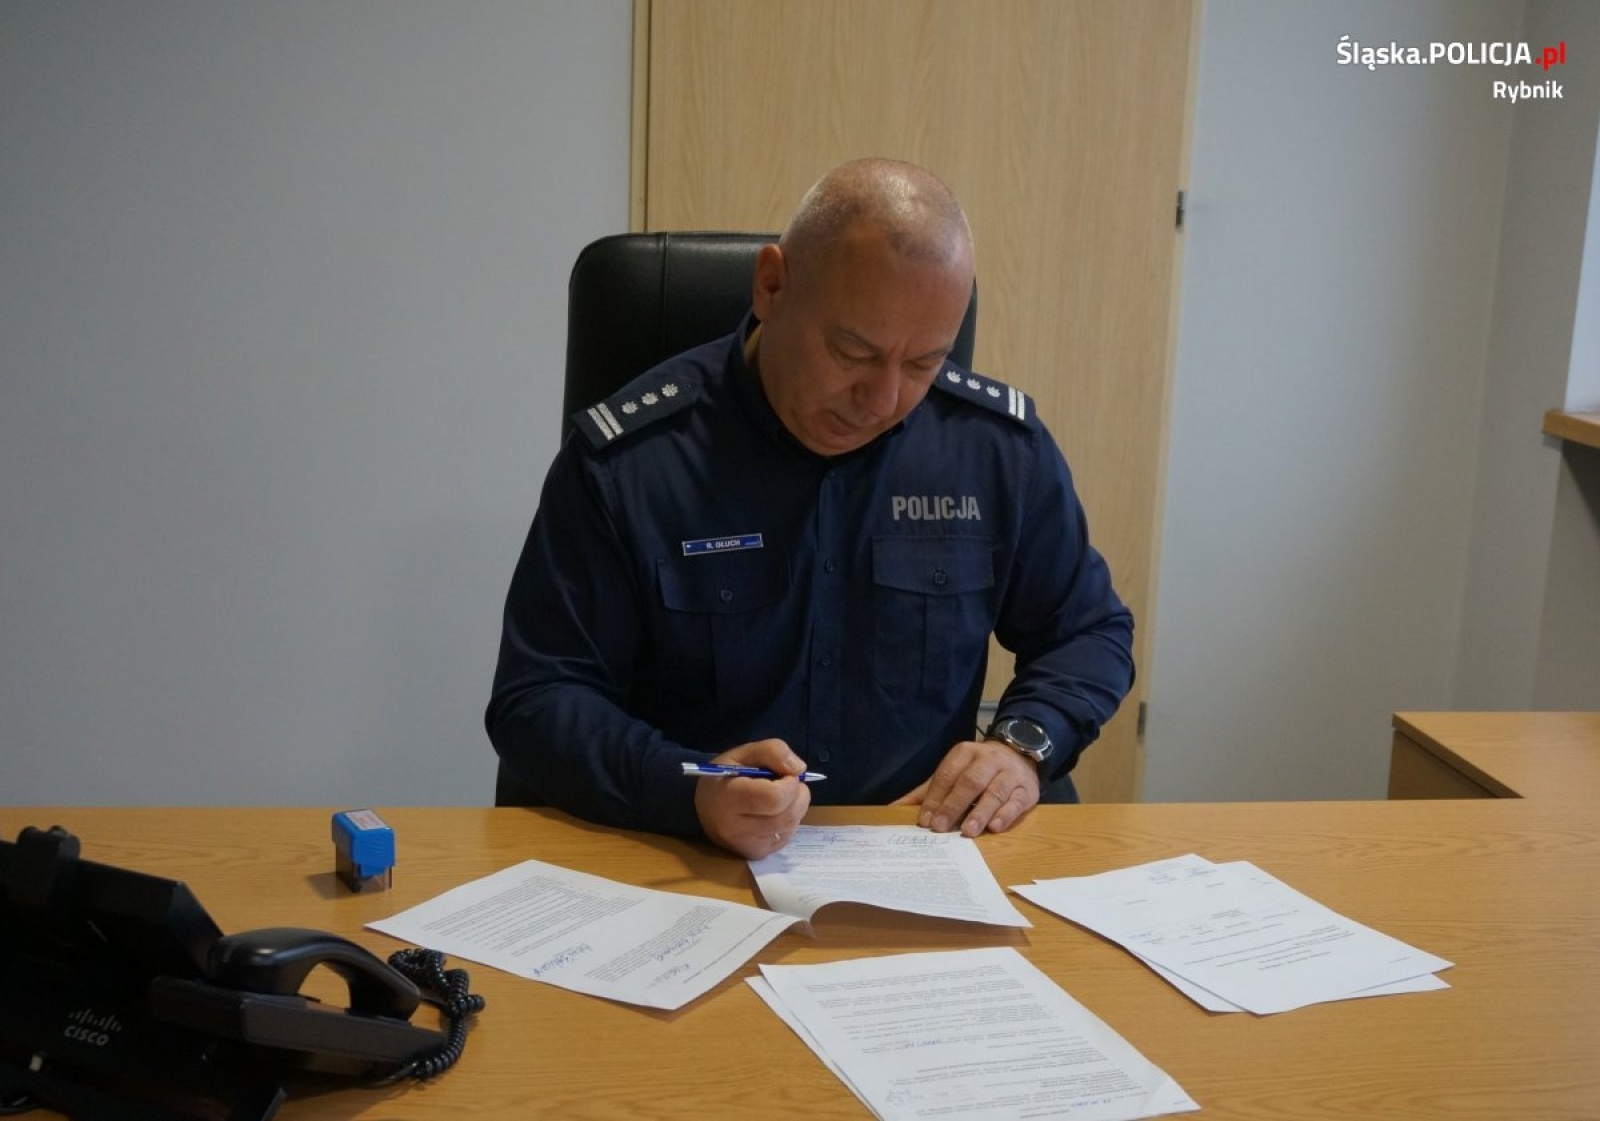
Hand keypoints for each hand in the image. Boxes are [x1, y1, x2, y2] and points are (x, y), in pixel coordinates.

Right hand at [694, 739, 812, 858]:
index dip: (790, 784)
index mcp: (728, 798)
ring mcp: (746, 845)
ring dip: (795, 808)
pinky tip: (773, 813)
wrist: (702, 808)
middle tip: (788, 784)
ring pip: (791, 827)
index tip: (785, 775)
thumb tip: (799, 769)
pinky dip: (788, 822)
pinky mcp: (755, 854)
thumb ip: (772, 751)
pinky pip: (786, 837)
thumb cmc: (723, 777)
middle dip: (797, 796)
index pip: (774, 798)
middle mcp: (735, 828)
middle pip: (787, 816)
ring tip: (779, 797)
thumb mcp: (742, 754)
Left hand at [891, 738, 1039, 836]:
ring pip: (994, 792)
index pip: (947, 775)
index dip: (935, 797)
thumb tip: (895, 808)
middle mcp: (988, 760)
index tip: (925, 820)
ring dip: (980, 812)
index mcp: (965, 753)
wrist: (1019, 755)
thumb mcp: (953, 773)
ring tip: (968, 831)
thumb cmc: (978, 770)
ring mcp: (1010, 774)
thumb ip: (927, 791)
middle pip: (970, 782)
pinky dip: (1005, 814)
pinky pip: (1016, 802)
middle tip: (941, 827)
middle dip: (954, 805)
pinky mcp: (1027, 789)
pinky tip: (995, 827)